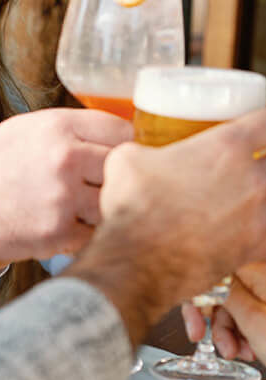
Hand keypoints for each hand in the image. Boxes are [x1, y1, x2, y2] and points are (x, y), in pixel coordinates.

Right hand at [0, 108, 130, 260]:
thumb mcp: (28, 129)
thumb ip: (72, 130)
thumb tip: (117, 137)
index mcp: (59, 127)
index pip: (122, 131)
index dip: (122, 146)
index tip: (116, 157)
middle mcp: (64, 157)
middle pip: (124, 168)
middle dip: (114, 179)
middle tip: (98, 186)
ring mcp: (63, 197)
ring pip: (114, 204)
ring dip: (103, 210)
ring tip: (80, 209)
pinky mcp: (58, 232)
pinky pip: (94, 234)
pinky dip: (83, 234)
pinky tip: (62, 226)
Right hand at [73, 111, 265, 344]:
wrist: (134, 261)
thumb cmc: (133, 209)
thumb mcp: (129, 158)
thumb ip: (149, 149)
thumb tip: (145, 155)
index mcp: (226, 147)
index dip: (264, 118)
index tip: (259, 123)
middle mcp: (252, 179)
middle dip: (265, 159)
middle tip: (254, 162)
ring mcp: (259, 216)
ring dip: (263, 193)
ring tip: (252, 195)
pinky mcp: (255, 247)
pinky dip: (262, 226)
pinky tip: (250, 225)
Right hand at [202, 263, 265, 364]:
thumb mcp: (255, 322)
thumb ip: (227, 295)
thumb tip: (206, 278)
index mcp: (261, 273)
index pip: (216, 274)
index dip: (200, 300)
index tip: (196, 324)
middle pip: (226, 292)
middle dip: (218, 322)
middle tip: (216, 346)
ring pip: (239, 308)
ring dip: (233, 334)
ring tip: (241, 355)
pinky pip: (254, 317)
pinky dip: (248, 336)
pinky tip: (253, 351)